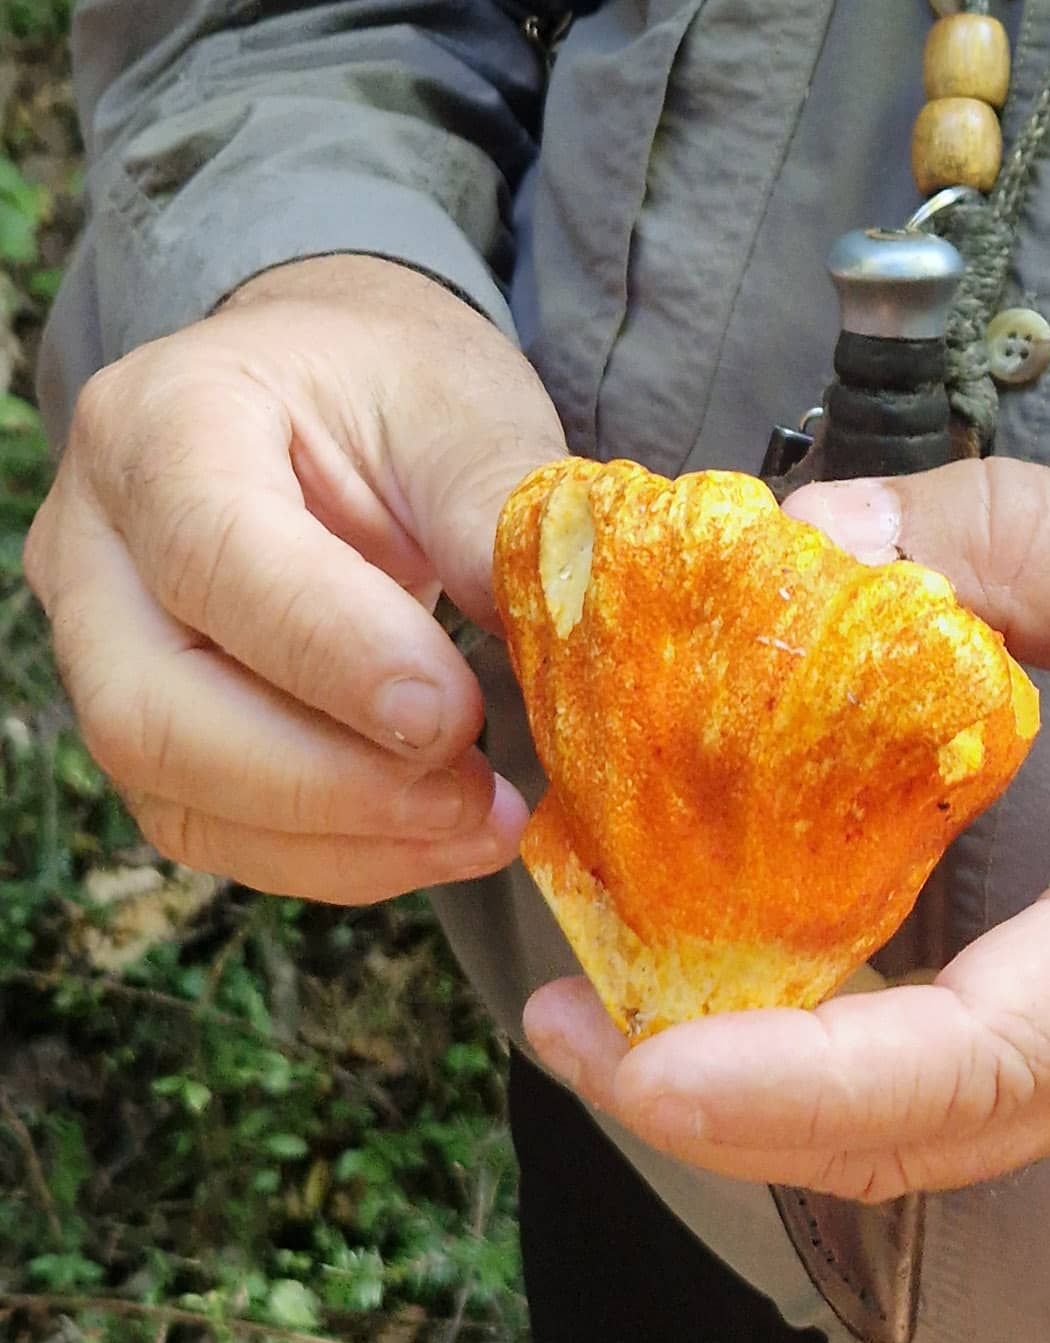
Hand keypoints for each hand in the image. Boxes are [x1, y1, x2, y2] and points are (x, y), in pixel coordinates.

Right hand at [24, 256, 565, 902]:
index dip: (333, 655)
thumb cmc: (393, 390)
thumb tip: (565, 640)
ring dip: (346, 839)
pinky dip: (337, 856)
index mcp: (164, 423)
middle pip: (155, 709)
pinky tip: (441, 839)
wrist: (328, 398)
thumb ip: (499, 515)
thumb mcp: (463, 411)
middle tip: (485, 801)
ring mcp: (103, 648)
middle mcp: (96, 544)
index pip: (215, 557)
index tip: (454, 717)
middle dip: (333, 784)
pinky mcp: (153, 728)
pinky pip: (215, 828)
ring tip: (487, 828)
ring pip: (178, 792)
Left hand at [523, 459, 1049, 1197]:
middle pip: (903, 1139)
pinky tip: (727, 986)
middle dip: (713, 1106)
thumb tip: (822, 539)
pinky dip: (809, 1063)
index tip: (644, 1053)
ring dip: (744, 1093)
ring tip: (603, 1006)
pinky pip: (931, 1096)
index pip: (973, 1059)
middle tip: (561, 1016)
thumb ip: (1018, 546)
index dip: (798, 1077)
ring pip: (907, 1138)